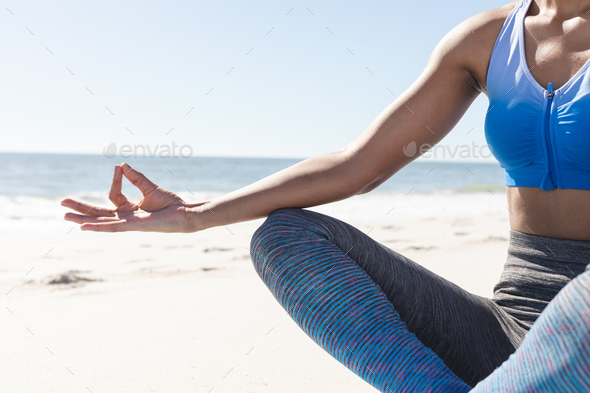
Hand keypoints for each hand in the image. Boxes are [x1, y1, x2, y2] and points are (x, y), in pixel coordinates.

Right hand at [61, 163, 199, 232]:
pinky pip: (112, 227)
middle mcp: (126, 218)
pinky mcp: (134, 226)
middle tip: (62, 203)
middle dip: (81, 208)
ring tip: (65, 215)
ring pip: (101, 221)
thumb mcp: (150, 188)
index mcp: (130, 210)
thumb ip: (136, 178)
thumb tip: (122, 164)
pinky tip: (83, 226)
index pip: (113, 195)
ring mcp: (129, 224)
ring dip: (82, 218)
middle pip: (99, 214)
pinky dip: (97, 227)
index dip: (116, 179)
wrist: (185, 214)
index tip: (120, 167)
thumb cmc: (171, 205)